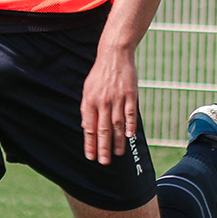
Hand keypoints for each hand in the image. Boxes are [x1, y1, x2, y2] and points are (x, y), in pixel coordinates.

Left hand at [80, 44, 138, 164]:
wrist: (114, 55)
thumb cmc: (100, 74)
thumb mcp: (87, 89)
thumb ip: (87, 109)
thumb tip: (86, 128)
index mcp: (90, 101)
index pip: (89, 128)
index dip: (90, 143)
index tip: (90, 157)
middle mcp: (103, 102)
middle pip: (103, 129)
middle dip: (103, 148)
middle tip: (104, 162)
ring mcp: (117, 98)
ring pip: (117, 124)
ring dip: (117, 141)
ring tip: (118, 154)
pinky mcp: (130, 94)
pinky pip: (130, 113)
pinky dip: (130, 125)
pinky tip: (129, 136)